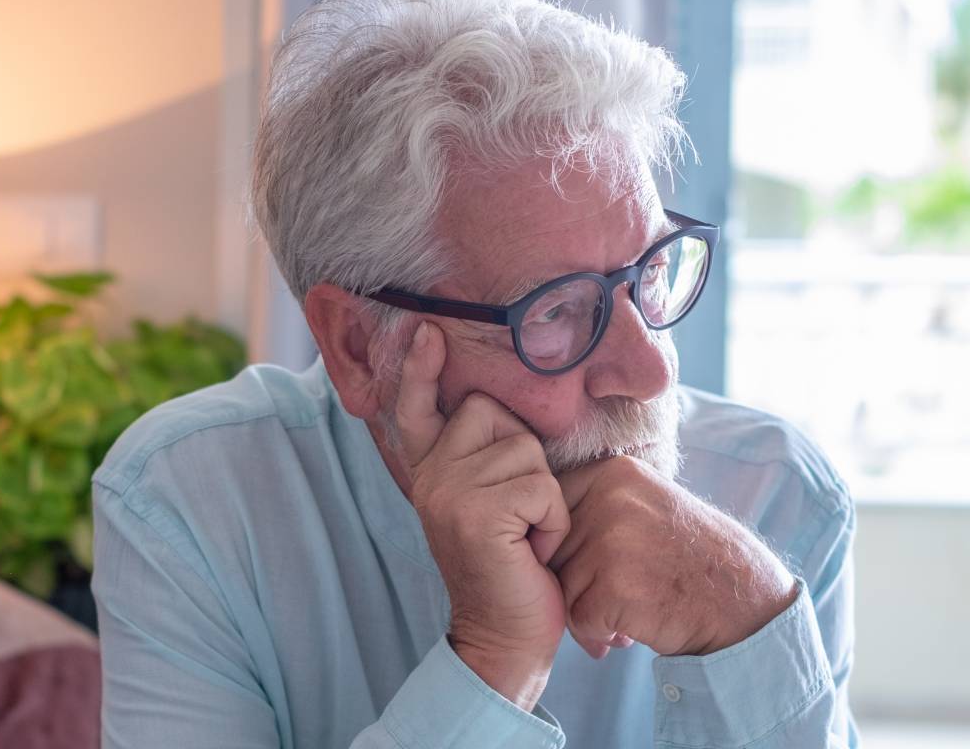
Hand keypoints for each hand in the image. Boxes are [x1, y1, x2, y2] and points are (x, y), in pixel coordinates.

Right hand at [393, 322, 570, 709]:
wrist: (506, 637)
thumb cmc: (513, 568)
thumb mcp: (490, 503)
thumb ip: (483, 458)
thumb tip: (498, 405)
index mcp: (431, 471)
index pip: (417, 408)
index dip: (418, 369)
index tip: (425, 332)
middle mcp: (430, 476)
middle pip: (492, 411)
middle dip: (525, 455)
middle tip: (518, 512)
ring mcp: (447, 493)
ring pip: (524, 449)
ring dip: (545, 495)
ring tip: (527, 536)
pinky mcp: (474, 514)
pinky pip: (539, 485)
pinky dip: (552, 520)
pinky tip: (535, 550)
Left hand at [550, 455, 796, 657]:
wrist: (741, 600)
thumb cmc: (688, 558)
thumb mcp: (646, 503)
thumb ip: (595, 502)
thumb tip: (531, 516)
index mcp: (613, 473)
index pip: (550, 510)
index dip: (565, 546)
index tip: (598, 563)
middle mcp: (610, 500)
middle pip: (553, 551)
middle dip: (575, 583)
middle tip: (615, 596)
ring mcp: (612, 542)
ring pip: (561, 587)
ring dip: (586, 611)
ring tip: (625, 612)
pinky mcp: (615, 587)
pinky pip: (578, 618)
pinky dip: (598, 634)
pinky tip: (628, 631)